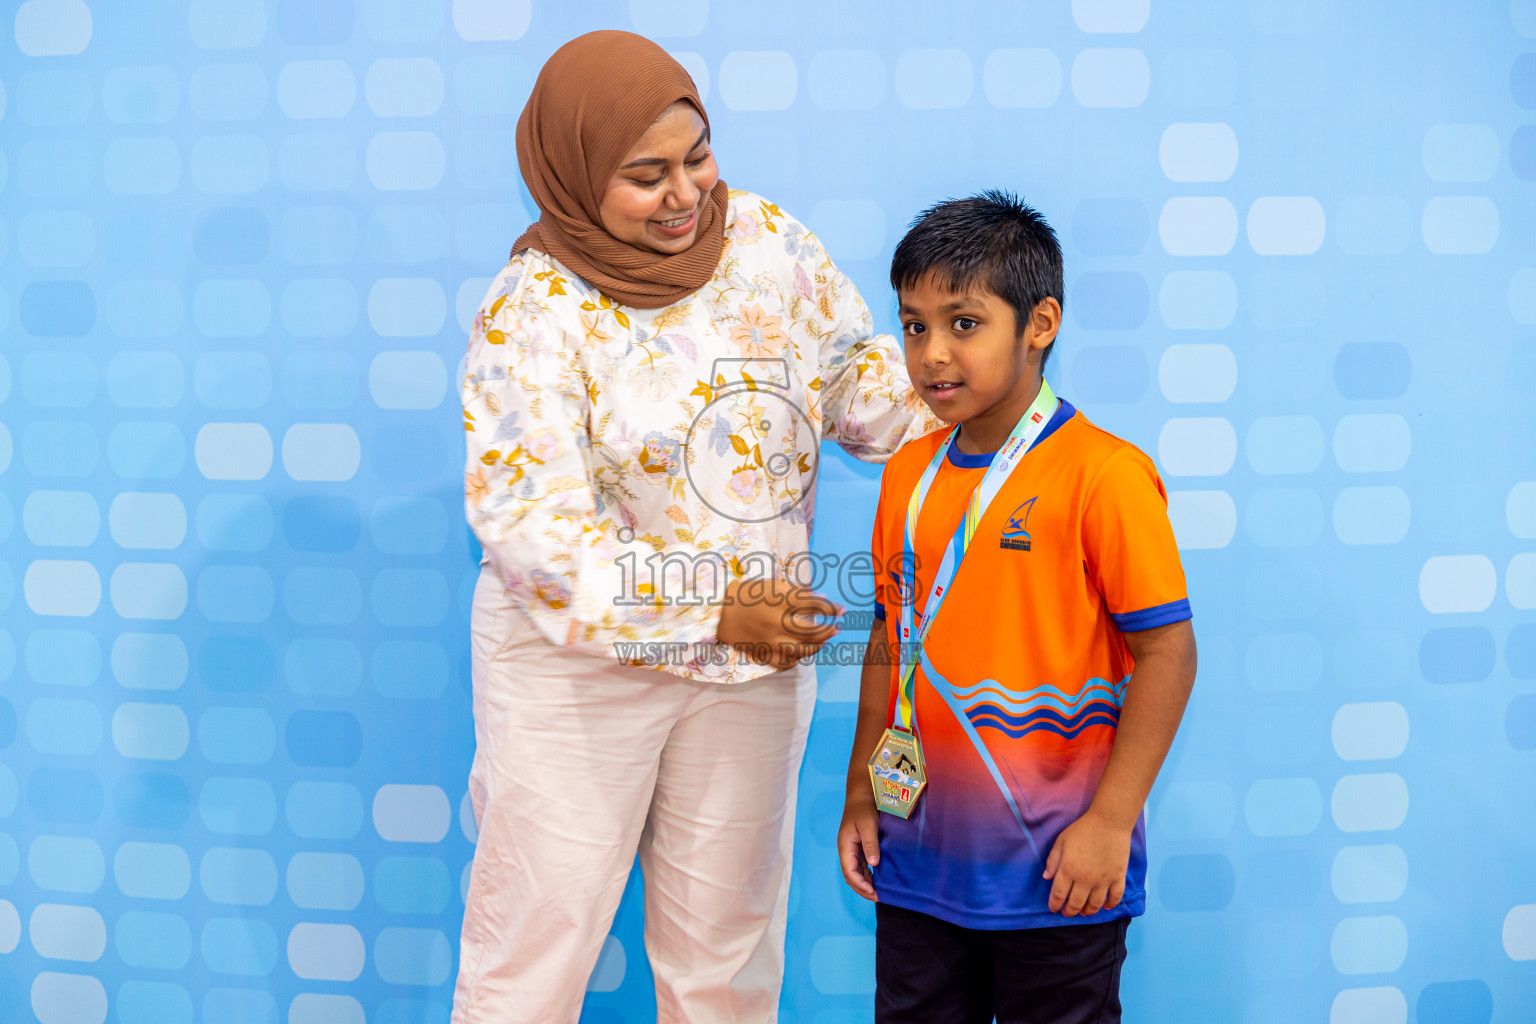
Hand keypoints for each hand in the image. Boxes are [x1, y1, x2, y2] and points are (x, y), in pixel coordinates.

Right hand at [717, 578, 842, 669]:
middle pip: (811, 630)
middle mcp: (775, 621)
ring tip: (823, 640)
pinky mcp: (762, 653)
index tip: (842, 610)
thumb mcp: (773, 586)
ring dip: (817, 646)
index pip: (813, 605)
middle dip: (829, 630)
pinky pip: (785, 663)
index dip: (832, 609)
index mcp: (778, 600)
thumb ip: (797, 593)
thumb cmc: (749, 594)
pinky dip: (797, 659)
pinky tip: (801, 652)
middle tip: (837, 628)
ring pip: (801, 650)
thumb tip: (824, 602)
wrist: (719, 611)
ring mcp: (768, 640)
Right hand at [837, 795, 880, 900]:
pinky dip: (867, 876)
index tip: (873, 893)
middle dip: (862, 889)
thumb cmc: (864, 809)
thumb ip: (870, 845)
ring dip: (864, 884)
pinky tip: (876, 880)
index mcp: (845, 846)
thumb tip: (873, 865)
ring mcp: (851, 850)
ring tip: (877, 893)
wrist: (861, 797)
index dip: (860, 884)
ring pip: (855, 873)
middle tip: (877, 898)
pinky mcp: (858, 848)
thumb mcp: (868, 825)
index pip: (849, 871)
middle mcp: (846, 851)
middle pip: (850, 876)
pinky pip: (860, 866)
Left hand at [1042, 808, 1130, 916]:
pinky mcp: (1118, 878)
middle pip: (1076, 904)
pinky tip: (1105, 906)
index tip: (1054, 909)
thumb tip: (1047, 878)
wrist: (1108, 822)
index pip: (1058, 895)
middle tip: (1067, 913)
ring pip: (1094, 905)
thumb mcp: (1061, 842)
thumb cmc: (1082, 830)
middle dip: (1069, 912)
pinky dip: (1110, 905)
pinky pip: (1115, 898)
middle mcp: (1085, 880)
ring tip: (1084, 912)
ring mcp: (1103, 880)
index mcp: (1068, 870)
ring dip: (1088, 912)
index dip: (1055, 905)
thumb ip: (1053, 860)